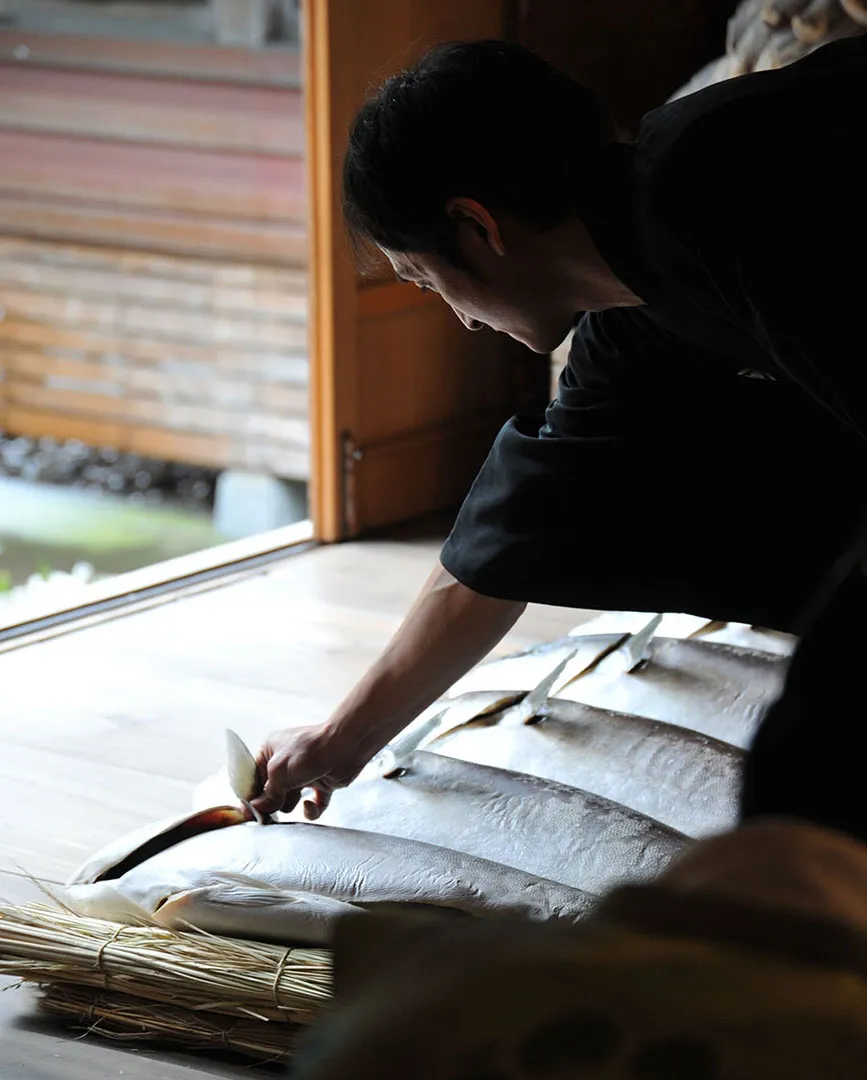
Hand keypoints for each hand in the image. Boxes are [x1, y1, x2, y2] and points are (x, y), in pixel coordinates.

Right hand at [249, 724, 368, 819]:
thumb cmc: (310, 750)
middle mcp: (286, 763)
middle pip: (270, 793)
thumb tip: (256, 809)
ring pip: (289, 801)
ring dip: (291, 805)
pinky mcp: (322, 785)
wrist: (347, 746)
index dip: (251, 795)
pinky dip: (312, 810)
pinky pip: (312, 806)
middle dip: (272, 803)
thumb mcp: (280, 771)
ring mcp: (304, 774)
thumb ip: (268, 794)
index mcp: (271, 751)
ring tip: (295, 800)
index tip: (248, 813)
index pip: (253, 777)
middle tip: (270, 813)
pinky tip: (311, 804)